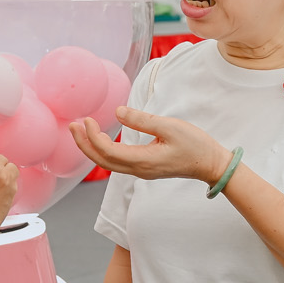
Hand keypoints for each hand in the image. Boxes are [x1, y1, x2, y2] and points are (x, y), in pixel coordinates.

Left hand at [70, 105, 229, 183]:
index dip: (93, 136)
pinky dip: (103, 151)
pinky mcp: (145, 167)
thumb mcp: (171, 127)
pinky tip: (100, 139)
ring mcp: (141, 171)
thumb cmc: (196, 145)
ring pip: (108, 164)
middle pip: (102, 161)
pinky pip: (117, 162)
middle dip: (84, 144)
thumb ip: (142, 120)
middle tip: (72, 126)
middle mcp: (139, 169)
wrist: (211, 165)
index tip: (87, 119)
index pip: (108, 151)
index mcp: (143, 160)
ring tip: (80, 131)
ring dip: (92, 148)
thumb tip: (118, 111)